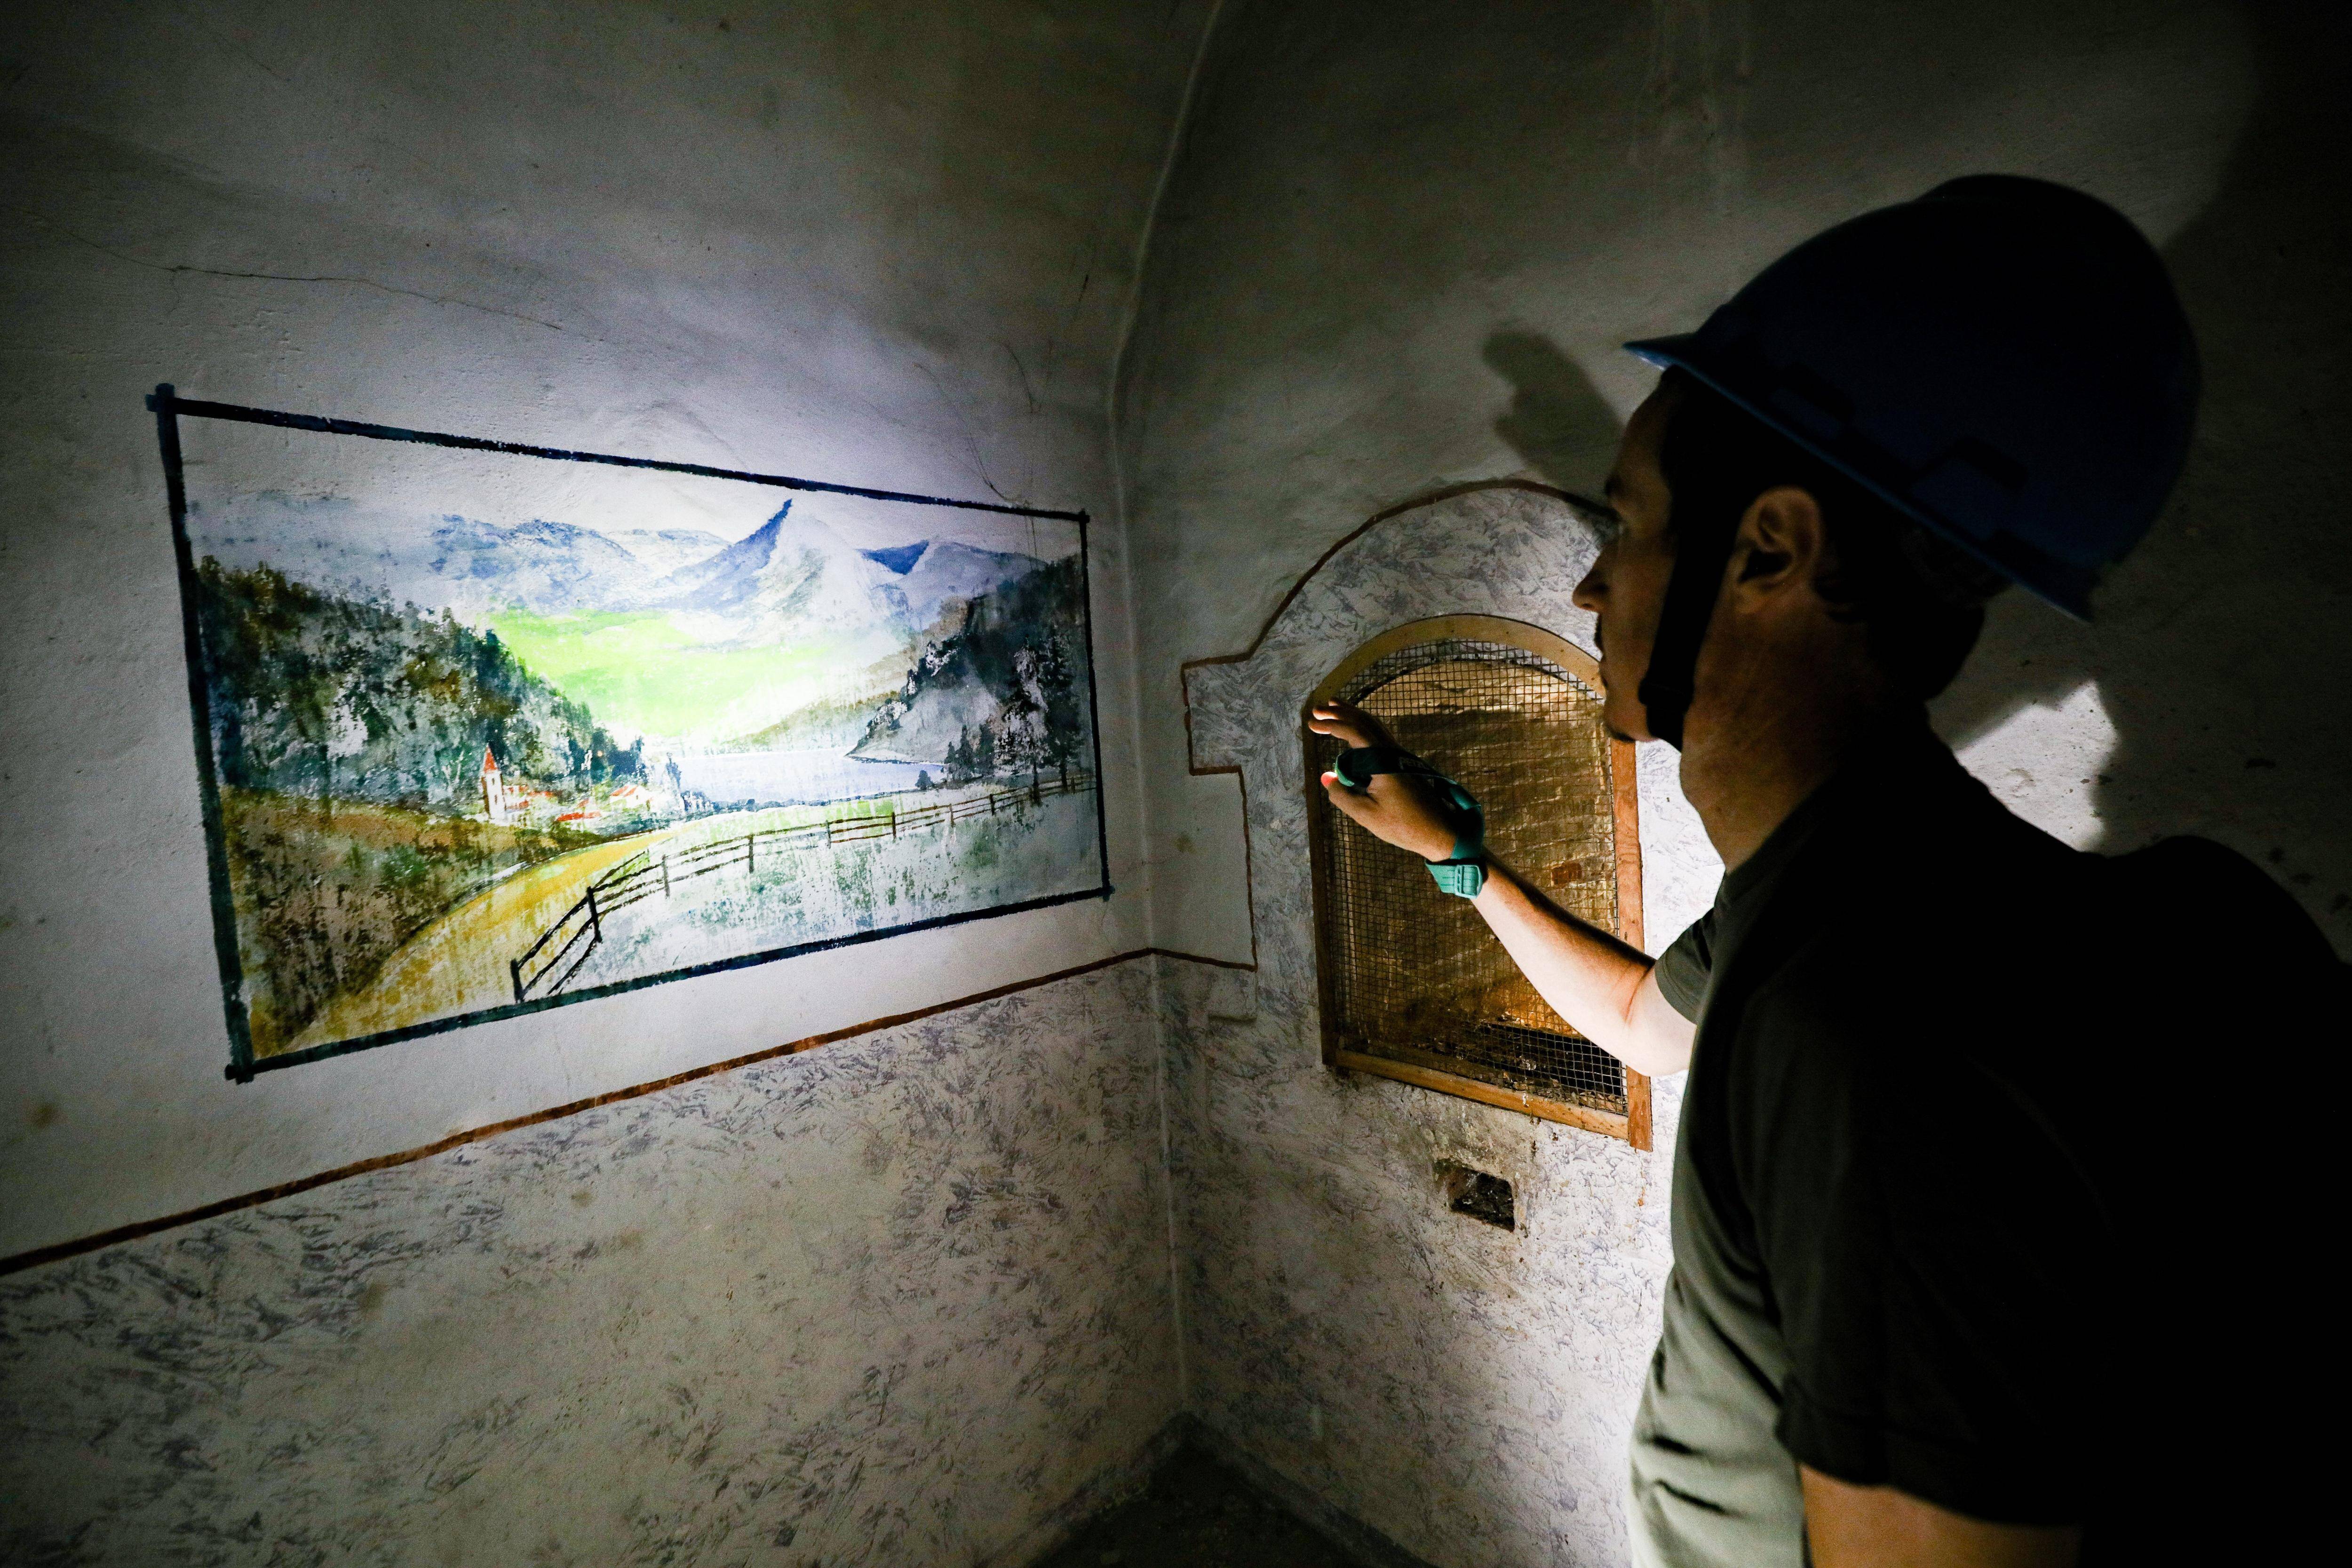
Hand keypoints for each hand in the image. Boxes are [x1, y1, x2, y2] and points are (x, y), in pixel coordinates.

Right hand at [1308, 701, 1458, 862]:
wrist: (1440, 831)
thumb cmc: (1403, 826)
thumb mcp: (1366, 815)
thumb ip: (1342, 795)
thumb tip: (1325, 776)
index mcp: (1383, 761)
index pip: (1354, 731)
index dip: (1331, 724)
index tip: (1311, 724)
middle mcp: (1393, 751)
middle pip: (1365, 721)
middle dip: (1340, 712)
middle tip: (1317, 709)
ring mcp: (1400, 755)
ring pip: (1374, 726)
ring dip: (1353, 716)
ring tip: (1334, 709)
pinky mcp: (1402, 763)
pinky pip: (1380, 737)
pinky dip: (1364, 728)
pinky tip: (1355, 733)